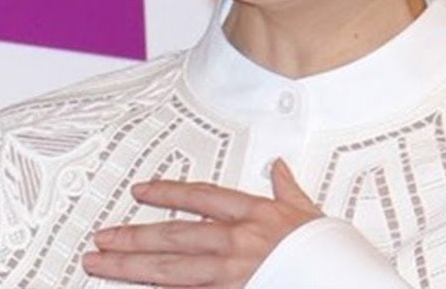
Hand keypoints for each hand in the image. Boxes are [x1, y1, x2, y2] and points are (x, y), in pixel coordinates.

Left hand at [82, 159, 322, 287]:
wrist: (345, 281)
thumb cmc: (329, 251)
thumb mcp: (309, 212)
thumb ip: (287, 191)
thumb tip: (278, 168)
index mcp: (254, 214)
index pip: (200, 197)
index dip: (167, 193)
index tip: (141, 192)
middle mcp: (237, 241)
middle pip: (172, 236)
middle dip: (132, 237)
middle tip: (101, 238)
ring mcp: (232, 272)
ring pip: (169, 269)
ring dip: (130, 266)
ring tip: (101, 263)